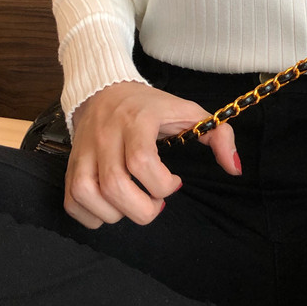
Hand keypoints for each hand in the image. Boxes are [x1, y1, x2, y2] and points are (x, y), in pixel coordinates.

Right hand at [65, 81, 241, 228]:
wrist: (104, 89)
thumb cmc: (151, 106)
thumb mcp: (188, 112)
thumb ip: (219, 136)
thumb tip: (235, 168)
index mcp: (138, 120)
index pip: (142, 161)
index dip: (161, 184)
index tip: (175, 182)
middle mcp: (107, 135)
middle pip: (115, 184)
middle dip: (141, 208)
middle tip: (156, 204)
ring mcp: (84, 151)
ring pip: (87, 194)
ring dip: (115, 213)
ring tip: (133, 204)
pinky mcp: (71, 165)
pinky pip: (71, 201)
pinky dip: (90, 216)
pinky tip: (111, 208)